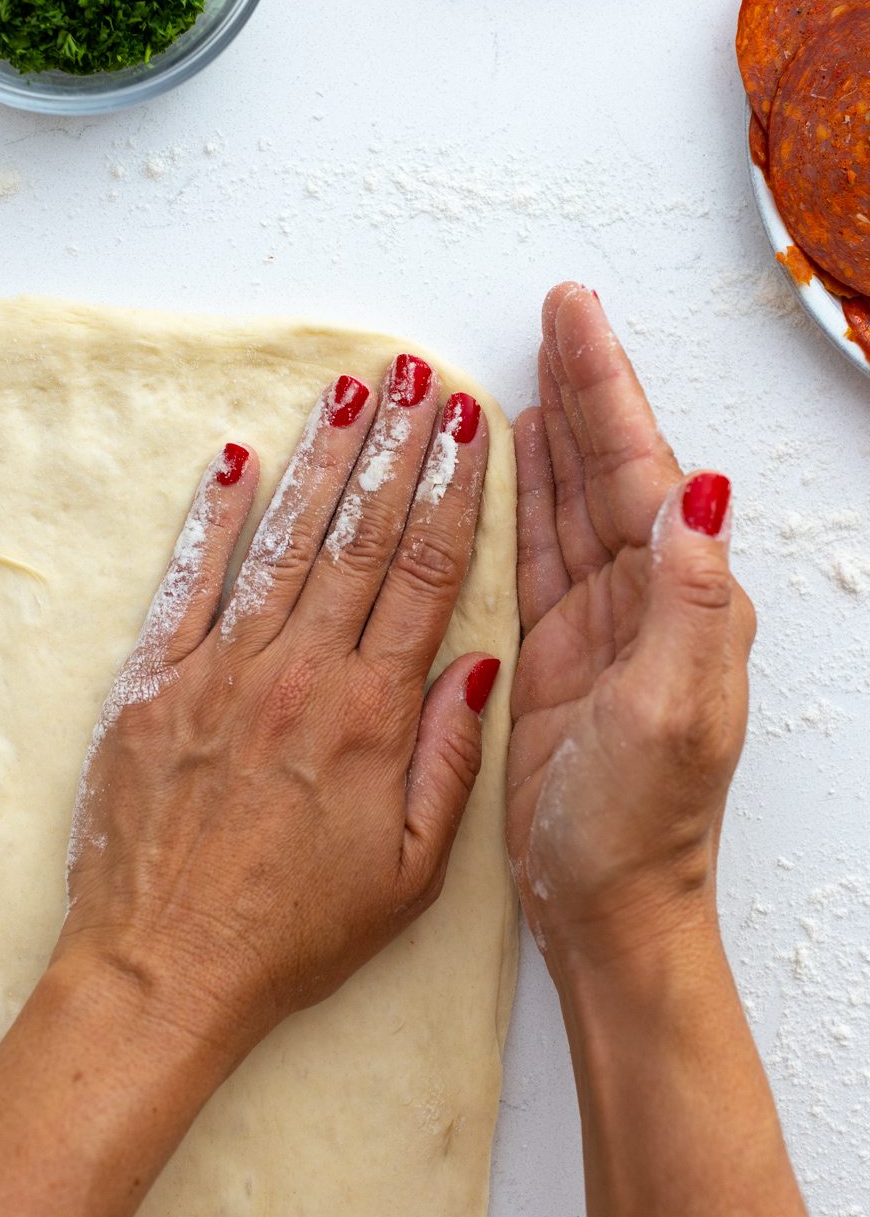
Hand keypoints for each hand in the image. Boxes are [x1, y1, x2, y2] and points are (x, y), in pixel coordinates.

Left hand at [58, 357, 498, 1061]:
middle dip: (394, 445)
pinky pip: (189, 580)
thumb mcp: (412, 874)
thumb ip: (450, 761)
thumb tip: (478, 664)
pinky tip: (236, 458)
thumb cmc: (292, 933)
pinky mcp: (152, 680)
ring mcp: (220, 669)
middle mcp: (300, 674)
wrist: (162, 970)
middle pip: (360, 535)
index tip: (466, 425)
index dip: (450, 488)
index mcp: (372, 716)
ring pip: (284, 539)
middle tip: (414, 374)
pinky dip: (214, 517)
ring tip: (348, 389)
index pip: (424, 573)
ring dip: (319, 457)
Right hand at [504, 288, 819, 1216]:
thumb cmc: (642, 823)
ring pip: (574, 499)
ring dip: (558, 428)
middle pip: (610, 466)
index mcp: (684, 598)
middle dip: (584, 386)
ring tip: (533, 363)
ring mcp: (599, 620)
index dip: (607, 389)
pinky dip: (527, 496)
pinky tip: (514, 458)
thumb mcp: (673, 709)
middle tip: (558, 312)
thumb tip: (702, 490)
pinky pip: (538, 549)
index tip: (576, 318)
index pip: (642, 468)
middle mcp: (648, 597)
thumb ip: (687, 597)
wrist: (607, 905)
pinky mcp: (553, 648)